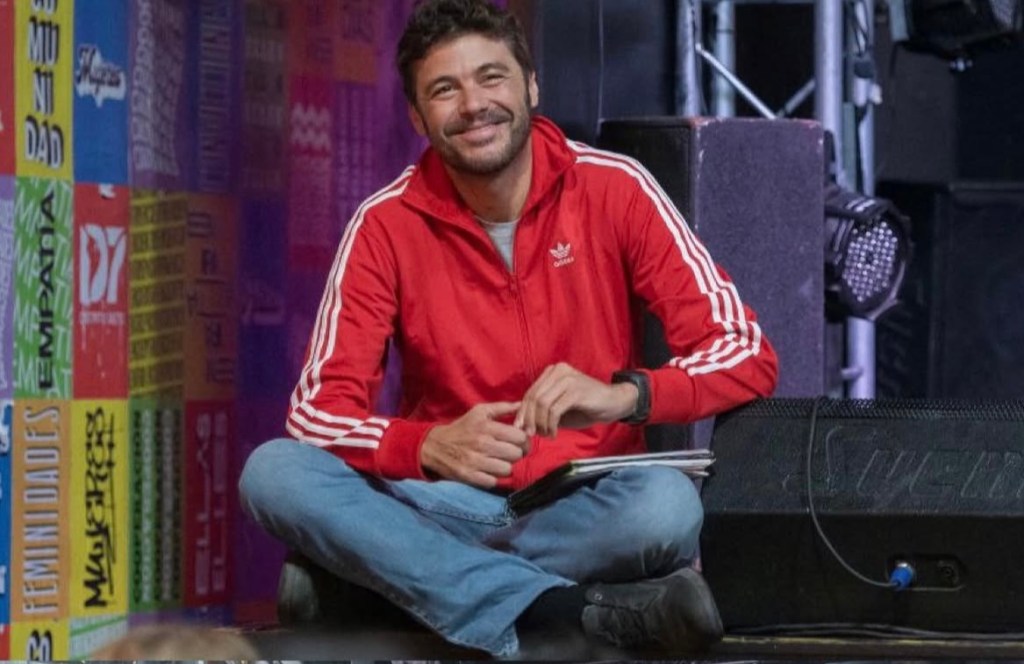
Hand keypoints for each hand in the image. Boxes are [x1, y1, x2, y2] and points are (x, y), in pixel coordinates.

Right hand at [420, 402, 530, 487]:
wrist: (435, 445)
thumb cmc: (462, 428)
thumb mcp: (479, 412)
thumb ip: (502, 407)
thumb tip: (521, 405)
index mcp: (487, 426)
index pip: (520, 437)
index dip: (523, 440)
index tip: (519, 442)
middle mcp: (482, 443)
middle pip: (516, 454)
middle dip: (516, 454)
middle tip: (510, 453)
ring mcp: (475, 461)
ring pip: (507, 469)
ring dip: (505, 467)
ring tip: (499, 462)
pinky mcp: (468, 476)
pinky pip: (493, 481)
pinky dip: (493, 478)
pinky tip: (488, 471)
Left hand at [513, 363, 638, 436]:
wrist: (615, 403)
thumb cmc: (586, 407)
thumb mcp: (560, 407)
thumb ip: (542, 410)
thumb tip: (521, 422)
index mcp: (553, 372)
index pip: (530, 392)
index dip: (522, 412)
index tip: (520, 428)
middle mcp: (559, 371)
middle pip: (534, 397)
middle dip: (529, 419)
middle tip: (531, 434)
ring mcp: (568, 379)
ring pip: (542, 404)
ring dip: (540, 423)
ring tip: (546, 434)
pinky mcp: (576, 391)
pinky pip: (555, 410)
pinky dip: (551, 425)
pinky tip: (554, 433)